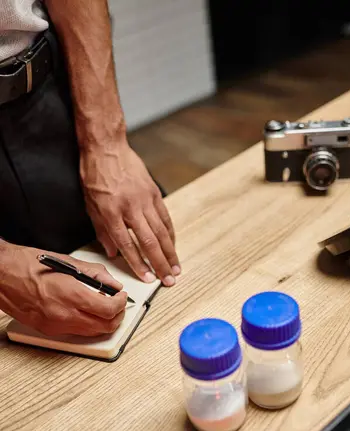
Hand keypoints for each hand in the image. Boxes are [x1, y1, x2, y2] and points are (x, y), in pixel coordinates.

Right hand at [0, 243, 126, 336]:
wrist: (2, 276)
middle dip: (117, 316)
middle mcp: (64, 314)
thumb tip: (113, 284)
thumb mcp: (67, 262)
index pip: (108, 309)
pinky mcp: (49, 331)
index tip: (122, 297)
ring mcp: (56, 325)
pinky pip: (77, 333)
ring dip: (104, 323)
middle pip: (105, 326)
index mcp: (70, 294)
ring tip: (105, 309)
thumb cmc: (27, 265)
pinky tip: (87, 313)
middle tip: (118, 305)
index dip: (121, 304)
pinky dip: (88, 325)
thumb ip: (95, 275)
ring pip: (92, 333)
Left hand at [80, 139, 179, 285]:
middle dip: (160, 264)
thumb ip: (102, 231)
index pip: (127, 244)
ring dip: (170, 252)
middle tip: (169, 279)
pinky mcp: (154, 193)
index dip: (138, 264)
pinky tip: (173, 246)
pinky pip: (165, 218)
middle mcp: (130, 208)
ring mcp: (145, 200)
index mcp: (111, 213)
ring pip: (161, 231)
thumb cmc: (95, 176)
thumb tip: (113, 253)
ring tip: (176, 268)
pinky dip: (170, 234)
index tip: (147, 278)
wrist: (107, 148)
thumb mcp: (90, 205)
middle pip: (149, 241)